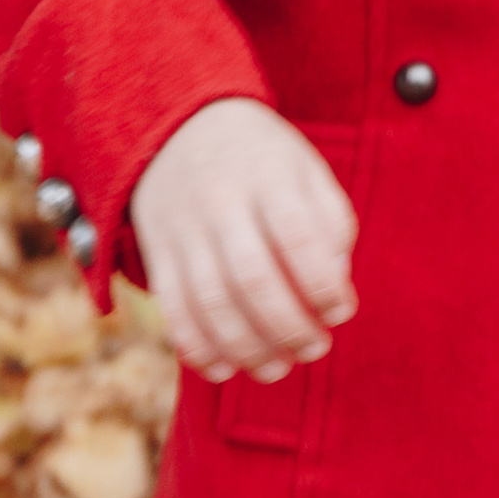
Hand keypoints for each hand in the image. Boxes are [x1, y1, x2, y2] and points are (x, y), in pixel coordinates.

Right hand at [131, 100, 358, 384]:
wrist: (176, 128)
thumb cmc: (261, 161)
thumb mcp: (305, 170)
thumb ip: (331, 225)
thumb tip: (338, 292)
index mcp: (269, 178)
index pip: (298, 237)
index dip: (323, 286)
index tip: (340, 312)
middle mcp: (222, 204)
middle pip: (253, 278)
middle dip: (289, 327)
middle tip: (316, 348)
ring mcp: (185, 231)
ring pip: (211, 302)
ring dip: (248, 348)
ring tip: (278, 368)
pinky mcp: (159, 256)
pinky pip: (173, 311)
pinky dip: (198, 349)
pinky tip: (227, 369)